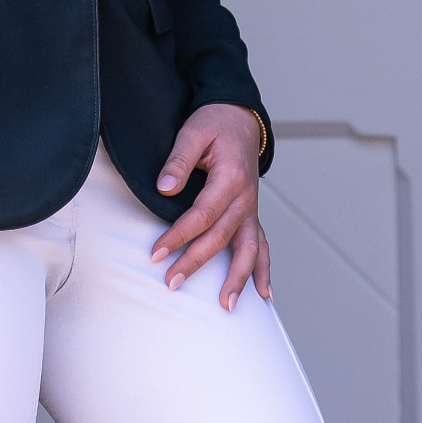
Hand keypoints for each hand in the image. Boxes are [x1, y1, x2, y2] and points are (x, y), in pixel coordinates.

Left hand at [151, 103, 271, 309]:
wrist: (241, 116)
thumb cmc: (215, 122)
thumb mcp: (194, 131)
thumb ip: (179, 160)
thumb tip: (163, 188)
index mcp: (230, 177)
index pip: (202, 214)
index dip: (178, 235)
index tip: (157, 252)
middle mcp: (245, 198)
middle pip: (221, 237)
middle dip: (196, 262)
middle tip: (172, 282)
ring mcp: (251, 207)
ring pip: (249, 249)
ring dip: (238, 278)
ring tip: (227, 306)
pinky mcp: (251, 212)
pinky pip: (261, 244)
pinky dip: (263, 269)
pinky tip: (264, 293)